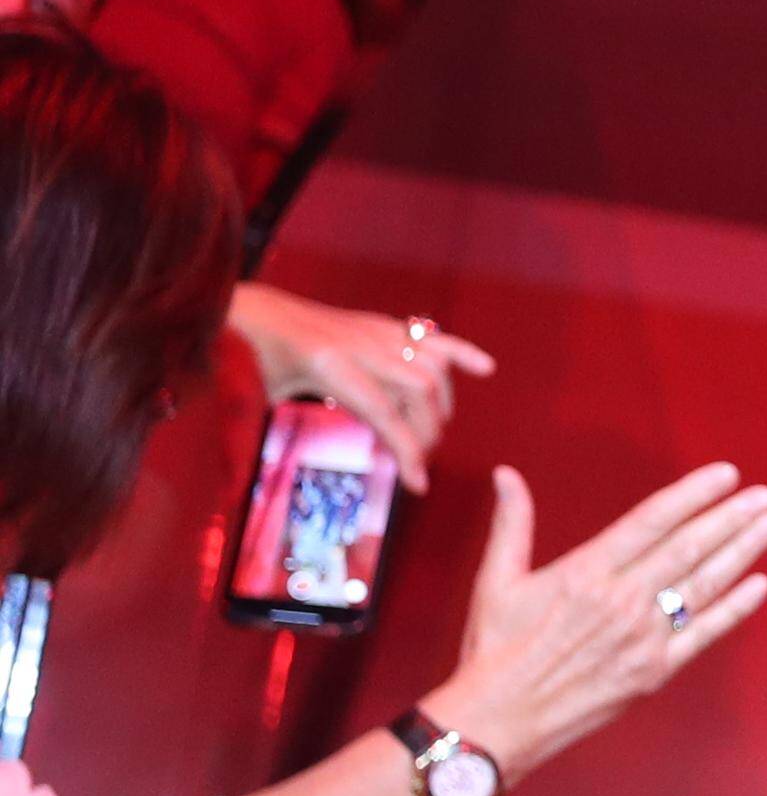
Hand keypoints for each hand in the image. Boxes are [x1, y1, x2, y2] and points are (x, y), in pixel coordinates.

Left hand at [226, 288, 492, 489]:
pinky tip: (486, 369)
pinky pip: (432, 337)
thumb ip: (300, 425)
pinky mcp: (382, 325)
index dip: (407, 451)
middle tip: (418, 462)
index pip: (384, 412)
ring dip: (441, 405)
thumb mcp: (267, 398)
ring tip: (431, 432)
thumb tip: (325, 467)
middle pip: (420, 390)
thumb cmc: (250, 358)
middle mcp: (360, 344)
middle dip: (428, 431)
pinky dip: (462, 353)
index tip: (419, 484)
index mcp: (328, 363)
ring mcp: (375, 331)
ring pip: (431, 367)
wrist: (250, 311)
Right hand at [426, 460, 766, 776]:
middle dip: (730, 518)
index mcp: (585, 572)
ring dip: (741, 552)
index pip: (652, 521)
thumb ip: (512, 523)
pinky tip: (759, 585)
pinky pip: (704, 633)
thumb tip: (506, 474)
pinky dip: (735, 608)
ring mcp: (643, 637)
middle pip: (688, 548)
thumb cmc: (494, 650)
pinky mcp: (654, 671)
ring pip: (703, 585)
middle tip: (765, 495)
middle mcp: (621, 600)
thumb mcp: (497, 581)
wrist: (498, 720)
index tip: (725, 474)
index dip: (693, 494)